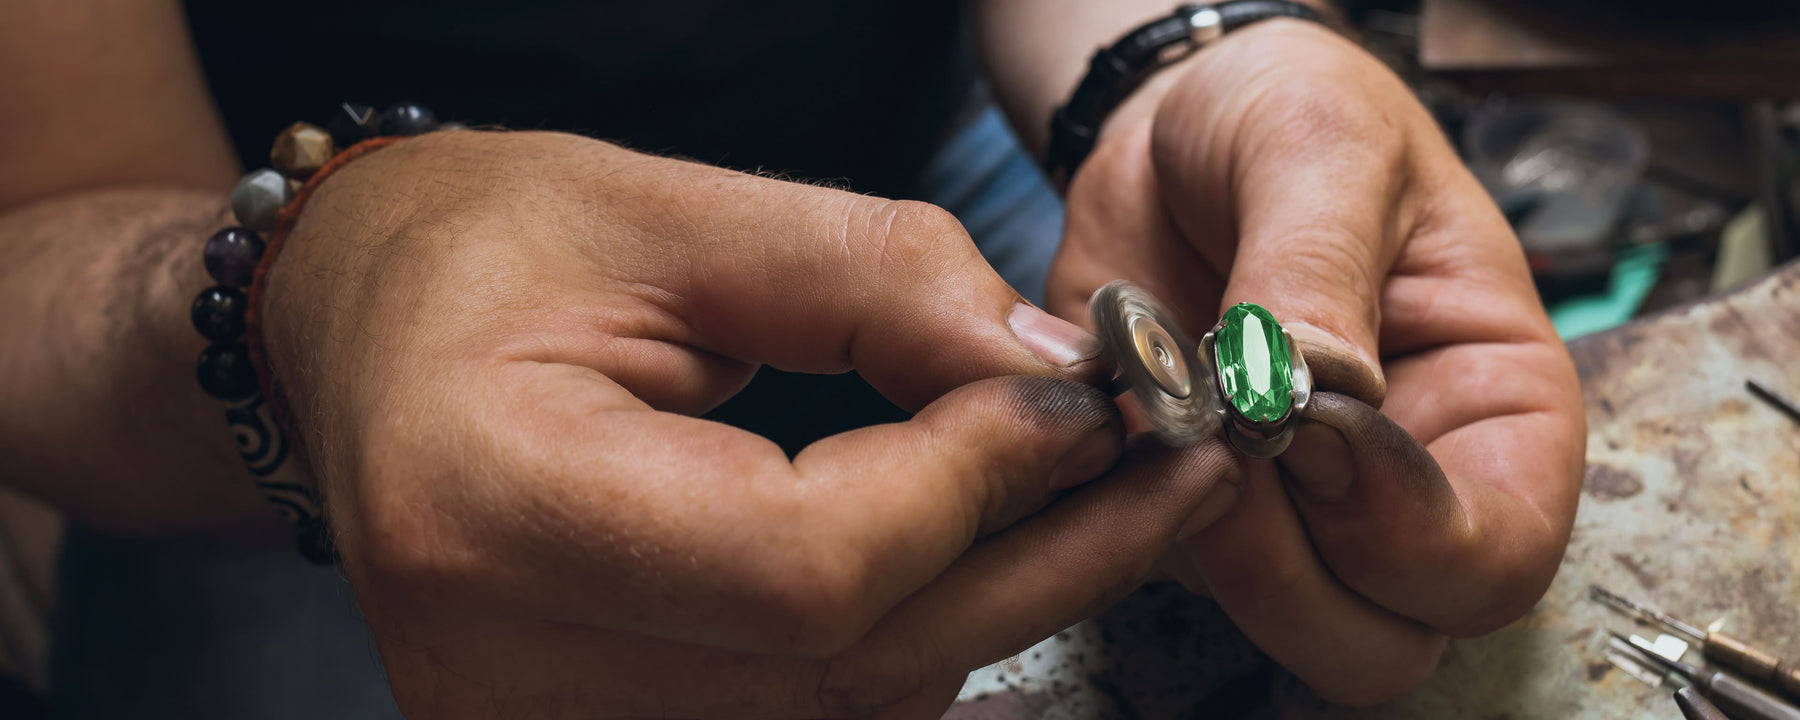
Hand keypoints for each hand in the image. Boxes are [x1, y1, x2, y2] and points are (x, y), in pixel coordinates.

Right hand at [262, 130, 1238, 717]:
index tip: (1086, 401)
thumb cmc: (486, 251)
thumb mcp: (674, 213)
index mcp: (488, 501)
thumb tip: (1051, 372)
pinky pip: (806, 719)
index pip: (804, 561)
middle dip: (1038, 560)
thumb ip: (874, 281)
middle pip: (846, 661)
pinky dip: (914, 643)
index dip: (974, 487)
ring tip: (1099, 501)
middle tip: (1167, 471)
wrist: (359, 338)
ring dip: (997, 606)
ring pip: (847, 708)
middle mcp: (497, 666)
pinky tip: (990, 562)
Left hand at [1047, 21, 1585, 704]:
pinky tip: (1118, 391)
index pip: (1490, 563)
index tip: (1315, 429)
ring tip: (1162, 385)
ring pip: (1259, 620)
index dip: (1405, 536)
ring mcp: (1292, 508)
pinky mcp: (1186, 502)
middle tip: (1215, 433)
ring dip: (1190, 527)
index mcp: (1494, 407)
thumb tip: (1310, 399)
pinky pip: (1151, 559)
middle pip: (1377, 640)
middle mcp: (1404, 485)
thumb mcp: (1322, 148)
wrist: (1170, 119)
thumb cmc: (1288, 112)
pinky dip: (1117, 498)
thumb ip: (1318, 271)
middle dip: (1286, 572)